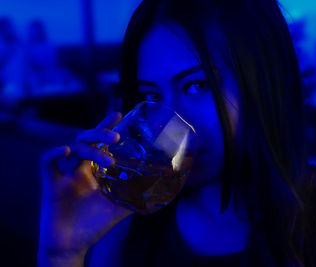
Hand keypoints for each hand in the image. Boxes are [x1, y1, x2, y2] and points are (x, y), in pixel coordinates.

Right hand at [38, 112, 133, 265]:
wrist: (72, 245)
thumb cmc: (93, 225)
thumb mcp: (118, 208)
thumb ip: (134, 196)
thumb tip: (157, 188)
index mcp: (94, 171)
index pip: (100, 143)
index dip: (106, 127)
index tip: (119, 114)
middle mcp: (80, 168)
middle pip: (86, 139)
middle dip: (100, 133)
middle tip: (116, 136)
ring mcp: (65, 175)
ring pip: (73, 148)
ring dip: (90, 149)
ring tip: (107, 159)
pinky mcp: (51, 184)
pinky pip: (47, 163)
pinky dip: (54, 154)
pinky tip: (66, 151)